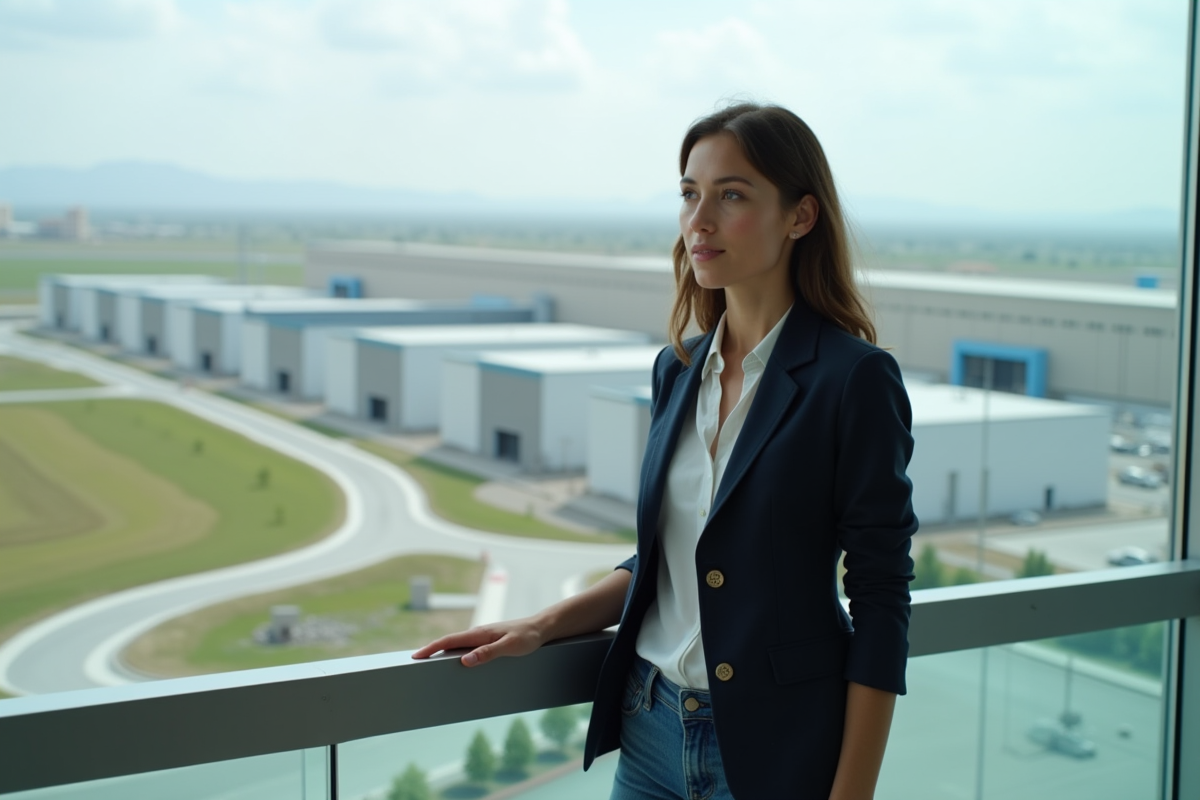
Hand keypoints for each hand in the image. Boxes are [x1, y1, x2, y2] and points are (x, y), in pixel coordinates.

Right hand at [410, 616, 546, 666]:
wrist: (541, 627)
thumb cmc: (528, 637)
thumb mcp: (510, 647)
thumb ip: (489, 653)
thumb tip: (465, 660)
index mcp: (479, 633)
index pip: (449, 640)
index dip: (431, 648)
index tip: (416, 656)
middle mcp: (477, 633)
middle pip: (448, 642)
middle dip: (431, 651)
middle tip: (414, 663)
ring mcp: (482, 637)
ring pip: (457, 645)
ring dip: (442, 652)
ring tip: (429, 665)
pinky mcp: (487, 641)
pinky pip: (466, 647)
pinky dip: (455, 653)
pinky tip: (455, 662)